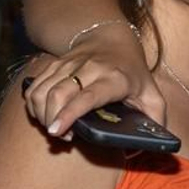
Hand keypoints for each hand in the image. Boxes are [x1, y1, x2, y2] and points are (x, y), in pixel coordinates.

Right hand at [20, 23, 165, 139]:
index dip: (70, 114)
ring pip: (43, 90)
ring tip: (53, 127)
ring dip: (41, 113)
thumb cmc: (134, 74)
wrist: (113, 40)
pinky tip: (43, 115)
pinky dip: (33, 104)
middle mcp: (89, 68)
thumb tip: (143, 149)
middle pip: (59, 94)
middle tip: (60, 136)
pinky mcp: (55, 64)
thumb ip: (155, 121)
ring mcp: (69, 64)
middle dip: (52, 119)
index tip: (58, 131)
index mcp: (115, 78)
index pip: (87, 97)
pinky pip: (35, 85)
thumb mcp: (152, 96)